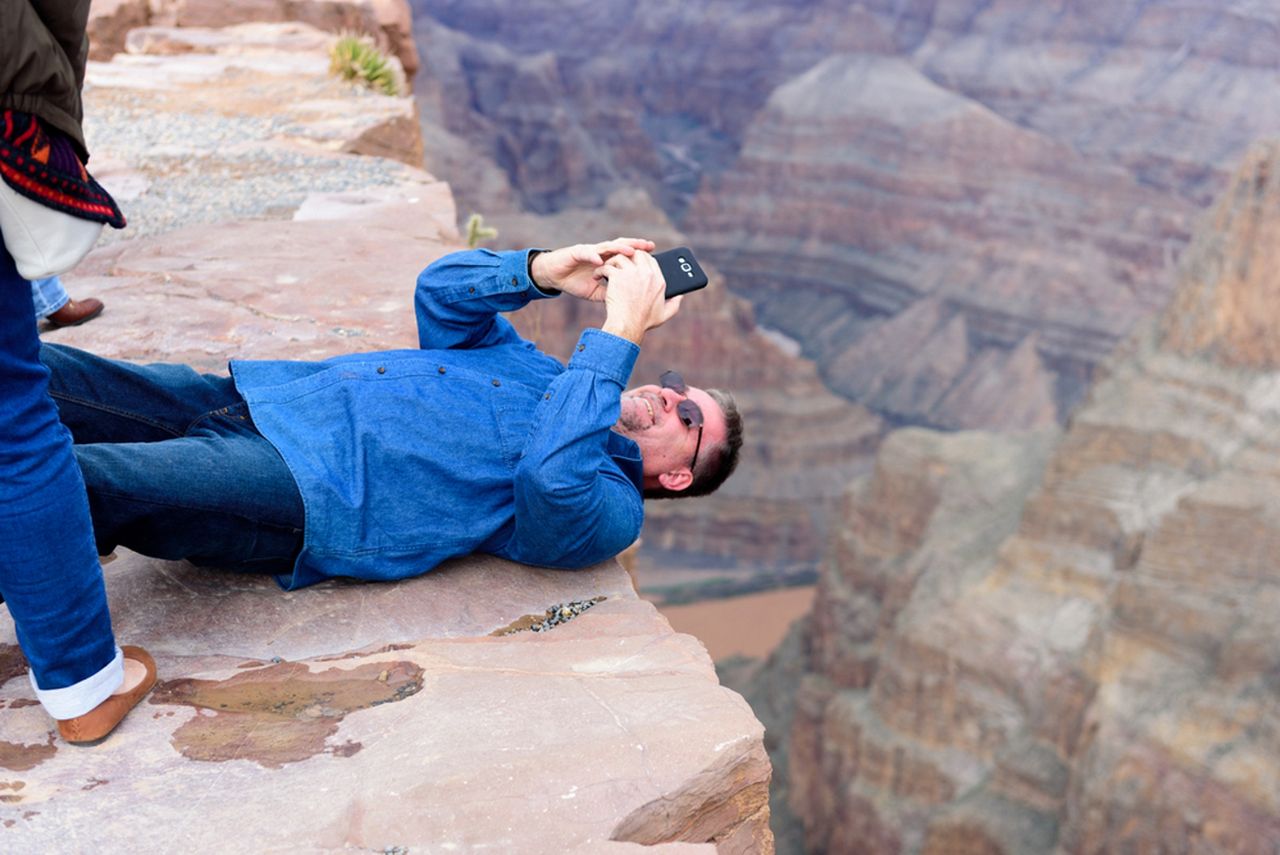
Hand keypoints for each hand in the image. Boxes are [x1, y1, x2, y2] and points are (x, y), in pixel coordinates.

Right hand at [529, 238, 654, 300]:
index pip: (627, 255)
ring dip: (619, 248)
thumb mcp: (596, 292)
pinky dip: (593, 256)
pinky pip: (587, 253)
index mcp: (608, 260)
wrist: (554, 276)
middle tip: (650, 246)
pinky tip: (600, 260)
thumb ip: (611, 292)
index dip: (640, 255)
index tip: (655, 257)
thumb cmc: (575, 281)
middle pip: (621, 246)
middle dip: (636, 245)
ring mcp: (590, 251)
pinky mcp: (576, 252)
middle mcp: (601, 253)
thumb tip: (628, 301)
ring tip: (630, 251)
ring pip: (607, 246)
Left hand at [598, 250, 683, 344]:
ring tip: (607, 269)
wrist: (627, 326)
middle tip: (619, 263)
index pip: (652, 260)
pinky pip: (608, 266)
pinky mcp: (618, 276)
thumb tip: (681, 295)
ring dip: (613, 262)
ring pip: (621, 257)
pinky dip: (601, 270)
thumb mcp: (664, 314)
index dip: (642, 259)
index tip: (634, 263)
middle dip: (628, 256)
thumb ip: (675, 303)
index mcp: (659, 281)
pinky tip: (598, 276)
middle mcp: (647, 274)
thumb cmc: (643, 322)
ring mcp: (632, 273)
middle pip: (638, 254)